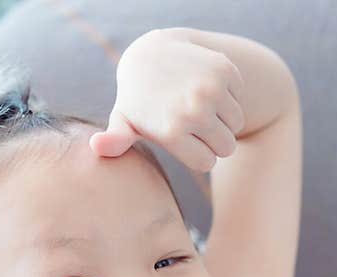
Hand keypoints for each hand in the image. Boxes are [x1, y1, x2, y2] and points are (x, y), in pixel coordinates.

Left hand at [89, 28, 245, 171]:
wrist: (150, 52)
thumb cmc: (138, 99)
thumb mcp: (124, 121)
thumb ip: (116, 141)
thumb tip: (96, 147)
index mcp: (171, 132)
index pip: (207, 163)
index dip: (200, 155)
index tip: (187, 142)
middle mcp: (194, 111)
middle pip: (226, 147)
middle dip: (215, 141)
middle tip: (195, 126)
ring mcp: (211, 89)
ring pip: (236, 124)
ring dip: (223, 121)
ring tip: (200, 108)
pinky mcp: (225, 70)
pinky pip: (240, 100)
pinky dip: (229, 98)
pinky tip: (206, 89)